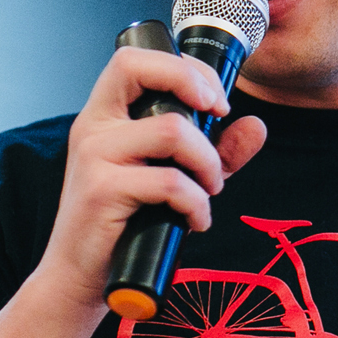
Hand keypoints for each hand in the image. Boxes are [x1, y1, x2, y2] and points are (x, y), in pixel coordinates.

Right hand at [35, 46, 266, 312]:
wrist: (81, 279)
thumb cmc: (128, 225)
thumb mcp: (179, 180)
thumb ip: (217, 151)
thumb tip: (256, 125)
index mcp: (104, 115)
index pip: (134, 58)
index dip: (183, 67)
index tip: (215, 100)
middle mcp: (93, 127)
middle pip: (139, 69)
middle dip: (196, 87)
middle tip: (219, 120)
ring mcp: (94, 157)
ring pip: (173, 131)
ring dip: (208, 162)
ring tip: (210, 189)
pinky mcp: (101, 191)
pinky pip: (170, 182)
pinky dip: (197, 203)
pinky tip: (195, 221)